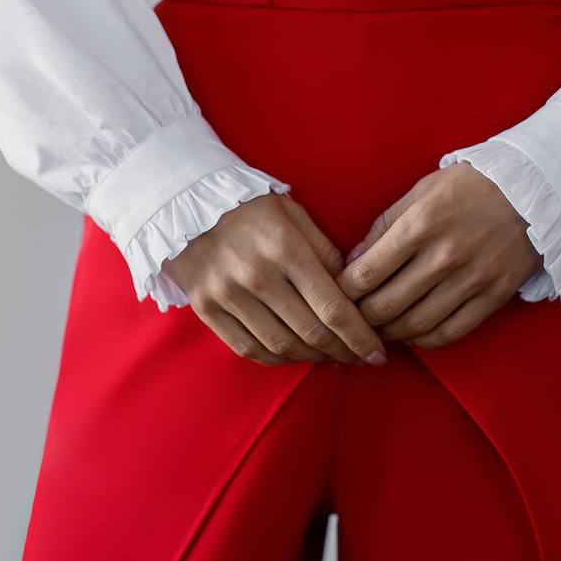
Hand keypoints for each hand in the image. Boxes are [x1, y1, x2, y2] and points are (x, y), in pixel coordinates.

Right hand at [160, 191, 388, 367]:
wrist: (183, 202)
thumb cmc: (248, 207)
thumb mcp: (293, 214)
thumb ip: (325, 253)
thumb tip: (354, 293)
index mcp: (284, 247)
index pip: (333, 308)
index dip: (361, 338)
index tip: (378, 353)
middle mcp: (255, 275)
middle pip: (311, 333)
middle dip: (344, 351)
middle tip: (360, 357)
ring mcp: (227, 295)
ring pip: (282, 346)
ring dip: (313, 358)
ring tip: (331, 356)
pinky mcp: (206, 308)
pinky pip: (249, 349)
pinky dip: (277, 359)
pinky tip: (295, 354)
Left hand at [335, 163, 544, 348]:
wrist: (535, 190)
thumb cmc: (470, 186)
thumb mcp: (420, 191)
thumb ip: (384, 226)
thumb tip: (353, 261)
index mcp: (420, 225)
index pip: (368, 272)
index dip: (344, 291)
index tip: (335, 295)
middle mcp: (444, 256)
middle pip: (387, 305)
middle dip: (361, 318)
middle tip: (351, 319)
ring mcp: (471, 279)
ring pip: (417, 324)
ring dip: (390, 333)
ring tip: (377, 329)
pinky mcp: (494, 296)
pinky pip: (452, 332)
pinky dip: (425, 340)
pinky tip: (411, 335)